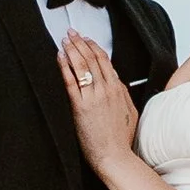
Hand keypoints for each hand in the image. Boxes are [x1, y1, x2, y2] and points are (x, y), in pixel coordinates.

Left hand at [57, 31, 139, 164]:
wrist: (114, 156)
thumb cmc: (121, 139)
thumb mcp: (130, 112)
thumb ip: (123, 94)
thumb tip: (117, 81)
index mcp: (118, 89)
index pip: (105, 60)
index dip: (94, 46)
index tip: (86, 39)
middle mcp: (106, 89)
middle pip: (92, 59)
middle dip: (81, 42)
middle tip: (72, 33)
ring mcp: (93, 97)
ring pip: (82, 66)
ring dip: (72, 49)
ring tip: (65, 40)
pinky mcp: (80, 107)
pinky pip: (71, 82)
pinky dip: (65, 67)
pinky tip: (60, 57)